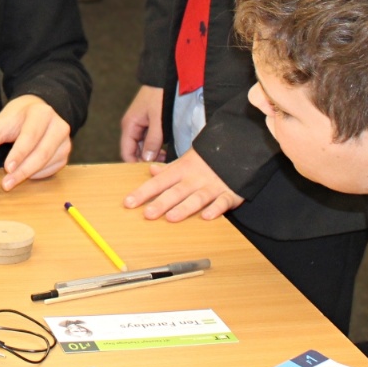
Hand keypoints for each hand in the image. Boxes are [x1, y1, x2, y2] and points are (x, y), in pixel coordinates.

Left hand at [0, 94, 71, 190]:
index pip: (30, 136)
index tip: (7, 168)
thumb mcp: (2, 122)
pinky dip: (38, 175)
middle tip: (7, 184)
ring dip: (29, 174)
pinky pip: (52, 169)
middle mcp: (58, 126)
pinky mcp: (65, 153)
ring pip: (48, 163)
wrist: (40, 109)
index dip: (19, 154)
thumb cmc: (19, 116)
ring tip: (12, 180)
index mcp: (41, 114)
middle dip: (23, 171)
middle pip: (42, 153)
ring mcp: (65, 141)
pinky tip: (26, 174)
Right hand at [120, 85, 164, 161]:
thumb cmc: (159, 95)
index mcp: (129, 125)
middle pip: (134, 151)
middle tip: (161, 165)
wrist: (164, 78)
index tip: (148, 171)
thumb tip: (147, 159)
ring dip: (152, 154)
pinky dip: (155, 146)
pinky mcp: (147, 124)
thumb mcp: (158, 120)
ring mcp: (139, 125)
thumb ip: (153, 140)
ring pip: (142, 146)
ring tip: (165, 158)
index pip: (126, 152)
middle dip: (146, 160)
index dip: (135, 164)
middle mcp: (132, 127)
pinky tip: (165, 150)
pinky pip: (148, 140)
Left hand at [123, 148, 243, 220]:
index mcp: (183, 169)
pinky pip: (223, 202)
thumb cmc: (208, 159)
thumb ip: (169, 169)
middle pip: (175, 192)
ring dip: (184, 208)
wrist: (239, 149)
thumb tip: (151, 170)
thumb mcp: (187, 159)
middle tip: (147, 214)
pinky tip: (207, 217)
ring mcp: (213, 186)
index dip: (143, 192)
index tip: (128, 202)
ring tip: (171, 218)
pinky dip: (216, 209)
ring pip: (197, 198)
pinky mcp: (230, 193)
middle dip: (161, 203)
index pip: (159, 182)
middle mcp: (195, 178)